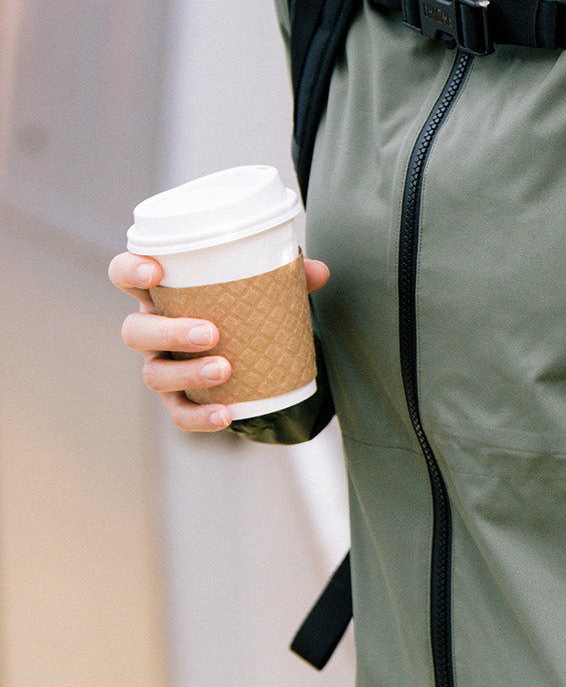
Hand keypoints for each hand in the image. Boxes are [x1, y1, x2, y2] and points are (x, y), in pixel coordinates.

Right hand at [109, 251, 329, 431]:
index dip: (130, 271)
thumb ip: (289, 275)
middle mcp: (153, 329)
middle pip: (135, 331)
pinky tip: (225, 414)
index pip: (125, 275)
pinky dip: (199, 416)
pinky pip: (179, 412)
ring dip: (187, 372)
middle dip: (168, 332)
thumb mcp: (264, 286)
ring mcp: (161, 365)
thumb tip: (320, 270)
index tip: (154, 271)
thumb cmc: (245, 305)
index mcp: (163, 293)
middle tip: (210, 333)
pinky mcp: (179, 398)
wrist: (254, 349)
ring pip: (153, 374)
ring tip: (225, 369)